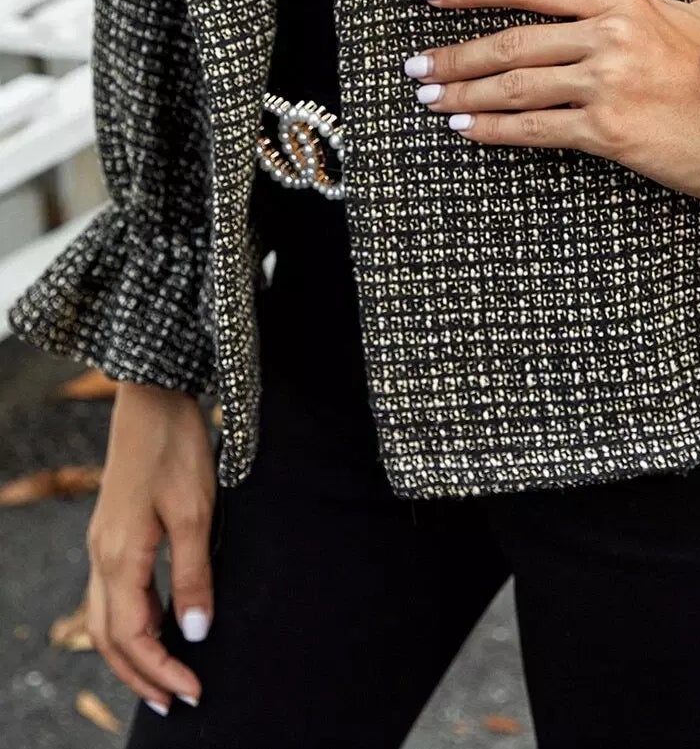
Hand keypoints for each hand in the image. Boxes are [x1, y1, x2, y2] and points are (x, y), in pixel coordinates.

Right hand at [85, 382, 214, 717]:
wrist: (152, 397)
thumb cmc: (176, 447)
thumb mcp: (195, 511)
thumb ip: (193, 575)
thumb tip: (196, 632)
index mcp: (120, 557)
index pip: (135, 636)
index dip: (163, 670)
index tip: (192, 693)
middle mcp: (102, 557)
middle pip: (110, 639)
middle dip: (140, 676)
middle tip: (174, 703)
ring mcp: (102, 544)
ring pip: (105, 619)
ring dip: (131, 654)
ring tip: (162, 677)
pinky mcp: (112, 532)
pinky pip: (111, 594)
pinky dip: (129, 624)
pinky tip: (153, 625)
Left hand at [406, 0, 699, 203]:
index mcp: (627, 0)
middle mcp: (610, 36)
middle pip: (511, 40)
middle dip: (455, 51)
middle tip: (415, 65)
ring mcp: (608, 84)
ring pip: (515, 85)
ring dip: (463, 91)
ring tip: (429, 98)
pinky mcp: (610, 131)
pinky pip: (536, 130)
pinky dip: (494, 130)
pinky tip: (466, 129)